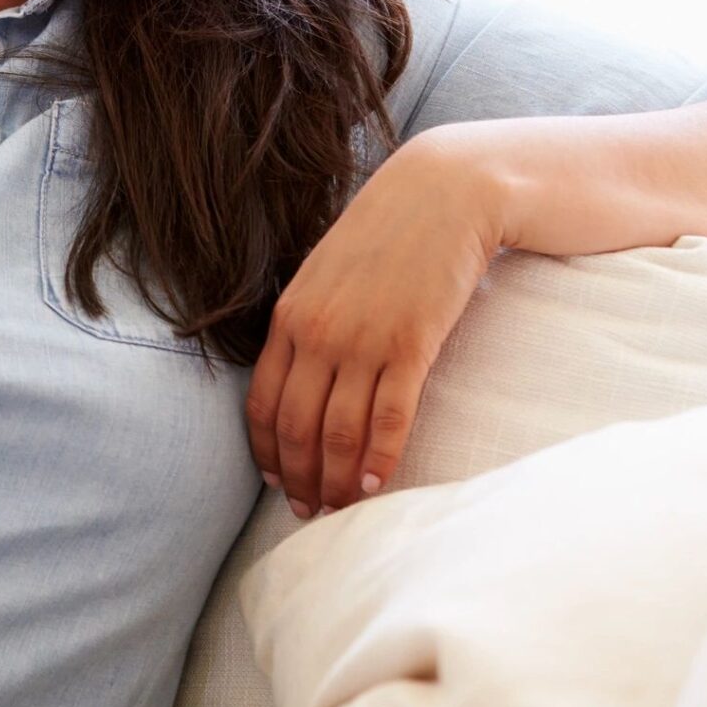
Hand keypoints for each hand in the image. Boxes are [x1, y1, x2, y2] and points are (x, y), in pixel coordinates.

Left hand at [245, 126, 504, 518]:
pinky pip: (388, 418)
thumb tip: (301, 376)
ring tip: (339, 510)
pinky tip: (375, 487)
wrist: (443, 192)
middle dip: (299, 478)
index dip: (267, 452)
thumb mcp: (327, 273)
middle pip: (296, 426)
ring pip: (338, 432)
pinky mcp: (410, 344)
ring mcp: (363, 339)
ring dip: (336, 481)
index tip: (276, 482)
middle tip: (308, 513)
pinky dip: (378, 460)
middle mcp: (317, 332)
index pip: (263, 402)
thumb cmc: (386, 233)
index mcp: (289, 315)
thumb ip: (310, 320)